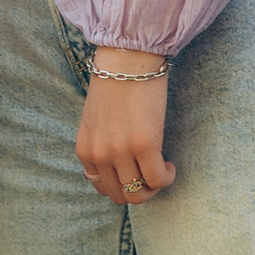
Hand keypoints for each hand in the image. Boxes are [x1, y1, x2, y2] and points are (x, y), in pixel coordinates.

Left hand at [75, 69, 175, 207]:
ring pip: (138, 194)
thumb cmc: (114, 85)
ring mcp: (119, 151)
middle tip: (152, 173)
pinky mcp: (143, 144)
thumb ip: (99, 145)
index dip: (123, 185)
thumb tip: (116, 169)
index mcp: (85, 149)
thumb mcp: (95, 122)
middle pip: (120, 195)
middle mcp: (98, 154)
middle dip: (140, 190)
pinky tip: (169, 164)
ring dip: (154, 187)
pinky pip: (157, 179)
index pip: (102, 188)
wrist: (126, 59)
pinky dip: (166, 177)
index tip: (136, 171)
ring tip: (162, 168)